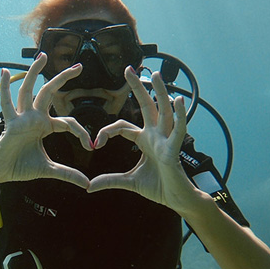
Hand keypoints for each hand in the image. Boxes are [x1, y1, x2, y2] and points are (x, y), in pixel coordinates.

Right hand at [0, 53, 91, 187]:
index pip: (67, 121)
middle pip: (50, 93)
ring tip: (42, 57)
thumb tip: (86, 184)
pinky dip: (4, 88)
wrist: (0, 173)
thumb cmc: (20, 167)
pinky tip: (4, 73)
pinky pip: (7, 103)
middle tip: (79, 66)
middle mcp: (34, 118)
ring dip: (35, 73)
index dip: (81, 132)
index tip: (90, 147)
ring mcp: (21, 118)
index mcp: (44, 126)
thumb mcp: (49, 169)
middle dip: (64, 78)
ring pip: (29, 90)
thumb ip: (67, 174)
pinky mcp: (11, 123)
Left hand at [87, 67, 199, 214]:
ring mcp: (166, 141)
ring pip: (164, 112)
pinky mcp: (174, 150)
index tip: (96, 142)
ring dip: (161, 93)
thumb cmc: (158, 187)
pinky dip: (180, 116)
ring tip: (157, 76)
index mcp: (145, 140)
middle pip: (147, 106)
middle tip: (129, 69)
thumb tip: (89, 187)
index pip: (123, 126)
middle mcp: (156, 136)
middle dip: (138, 87)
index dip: (108, 131)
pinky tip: (179, 101)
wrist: (176, 199)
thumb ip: (110, 180)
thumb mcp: (129, 182)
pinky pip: (178, 130)